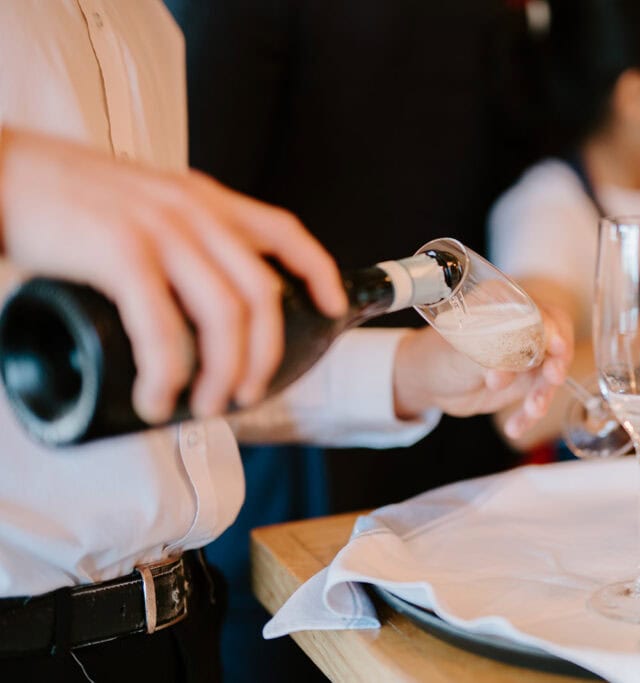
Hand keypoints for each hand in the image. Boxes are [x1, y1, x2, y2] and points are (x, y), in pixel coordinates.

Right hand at [0, 127, 345, 422]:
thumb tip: (191, 300)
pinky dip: (168, 373)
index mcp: (203, 199)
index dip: (318, 270)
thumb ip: (175, 237)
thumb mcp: (140, 205)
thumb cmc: (65, 199)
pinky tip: (158, 398)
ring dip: (224, 373)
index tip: (332, 307)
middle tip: (246, 395)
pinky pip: (164, 326)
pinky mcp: (121, 253)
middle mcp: (193, 211)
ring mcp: (160, 230)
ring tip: (203, 408)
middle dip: (264, 355)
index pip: (282, 230)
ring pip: (225, 315)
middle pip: (261, 293)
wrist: (2, 172)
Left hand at [392, 304, 572, 437]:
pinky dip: (528, 415)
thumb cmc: (440, 357)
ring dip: (542, 395)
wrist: (430, 382)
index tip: (556, 347)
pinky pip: (536, 398)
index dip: (553, 329)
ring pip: (549, 376)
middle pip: (556, 343)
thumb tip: (508, 368)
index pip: (543, 313)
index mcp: (509, 308)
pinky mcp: (524, 382)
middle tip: (553, 378)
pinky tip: (514, 427)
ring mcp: (527, 357)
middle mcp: (524, 330)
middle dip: (557, 363)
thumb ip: (488, 356)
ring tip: (531, 410)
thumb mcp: (463, 353)